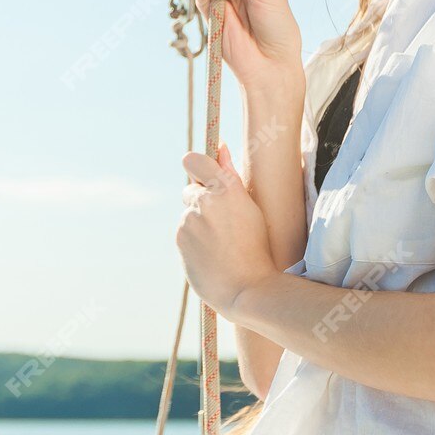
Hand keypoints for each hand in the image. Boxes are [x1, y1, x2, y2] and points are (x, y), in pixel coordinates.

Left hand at [176, 143, 281, 318]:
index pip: (193, 160)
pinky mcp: (178, 240)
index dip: (197, 166)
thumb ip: (229, 174)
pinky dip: (194, 241)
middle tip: (224, 223)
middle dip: (202, 201)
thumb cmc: (256, 246)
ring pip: (189, 214)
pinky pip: (185, 233)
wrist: (245, 288)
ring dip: (200, 223)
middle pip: (191, 191)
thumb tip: (220, 146)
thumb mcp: (250, 207)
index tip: (205, 176)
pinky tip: (212, 254)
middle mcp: (201, 202)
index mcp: (224, 189)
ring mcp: (187, 222)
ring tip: (222, 245)